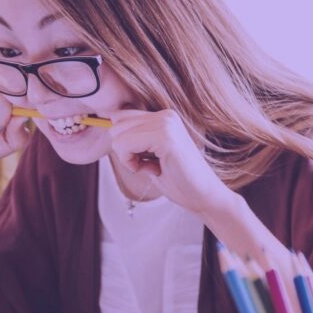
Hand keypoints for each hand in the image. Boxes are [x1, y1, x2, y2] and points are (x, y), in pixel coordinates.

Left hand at [106, 108, 232, 214]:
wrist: (204, 197)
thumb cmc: (178, 180)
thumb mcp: (151, 155)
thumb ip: (135, 139)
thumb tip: (109, 126)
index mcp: (163, 116)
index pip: (120, 118)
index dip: (124, 144)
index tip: (145, 160)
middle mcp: (165, 115)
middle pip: (116, 125)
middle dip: (125, 151)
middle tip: (150, 165)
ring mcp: (166, 123)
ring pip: (118, 136)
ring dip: (129, 159)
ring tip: (154, 167)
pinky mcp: (165, 137)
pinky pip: (125, 145)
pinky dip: (132, 164)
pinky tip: (154, 170)